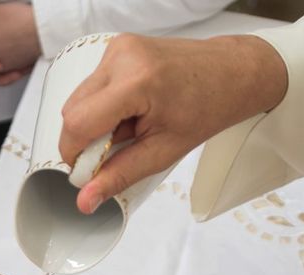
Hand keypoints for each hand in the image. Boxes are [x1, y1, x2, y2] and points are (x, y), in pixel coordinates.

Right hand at [58, 34, 287, 213]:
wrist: (232, 73)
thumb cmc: (208, 108)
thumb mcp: (163, 152)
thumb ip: (119, 175)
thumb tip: (85, 200)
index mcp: (137, 81)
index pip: (77, 122)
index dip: (75, 153)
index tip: (88, 170)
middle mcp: (122, 57)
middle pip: (71, 110)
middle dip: (86, 138)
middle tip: (118, 148)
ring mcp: (118, 48)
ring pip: (78, 99)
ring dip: (95, 121)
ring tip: (130, 126)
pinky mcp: (117, 46)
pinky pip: (91, 86)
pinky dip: (104, 105)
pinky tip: (131, 109)